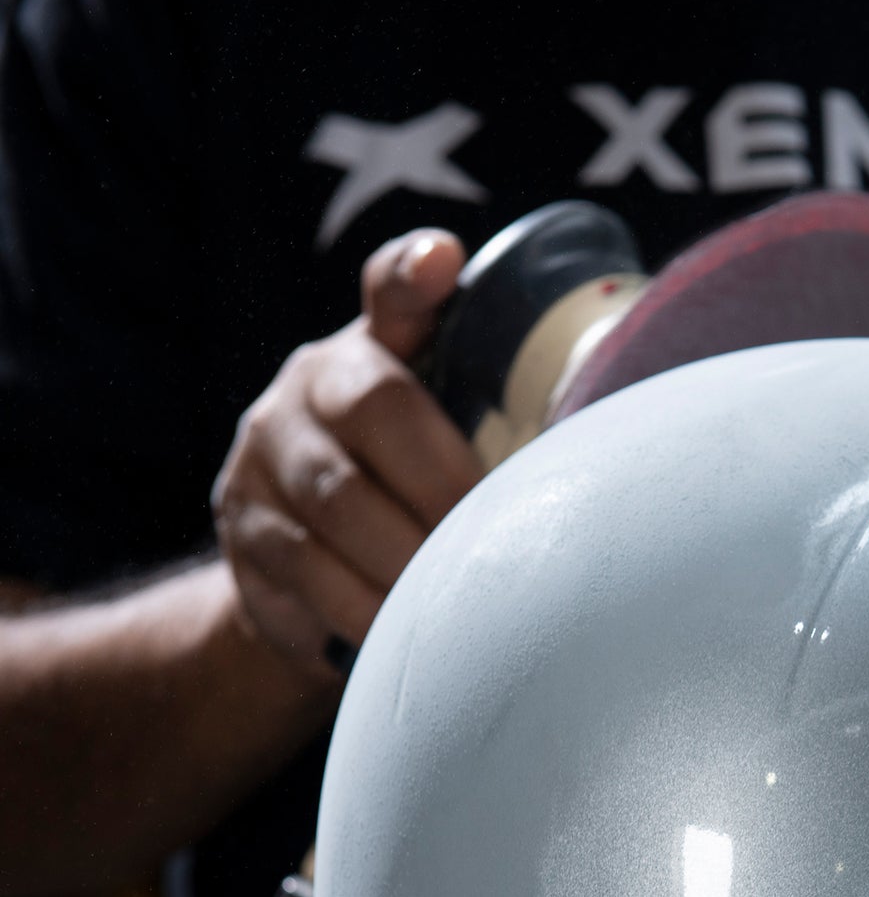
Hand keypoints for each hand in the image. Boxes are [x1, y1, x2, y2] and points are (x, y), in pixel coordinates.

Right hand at [212, 229, 483, 674]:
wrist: (297, 568)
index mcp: (365, 353)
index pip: (388, 293)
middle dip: (447, 486)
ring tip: (463, 603)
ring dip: (410, 562)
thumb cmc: (402, 495)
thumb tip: (595, 398)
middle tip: (500, 541)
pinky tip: (404, 632)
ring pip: (337, 508)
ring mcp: (261, 463)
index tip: (442, 265)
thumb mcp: (442, 445)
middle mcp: (303, 392)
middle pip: (377, 413)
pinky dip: (366, 611)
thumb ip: (494, 410)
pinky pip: (309, 578)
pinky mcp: (246, 540)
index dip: (412, 277)